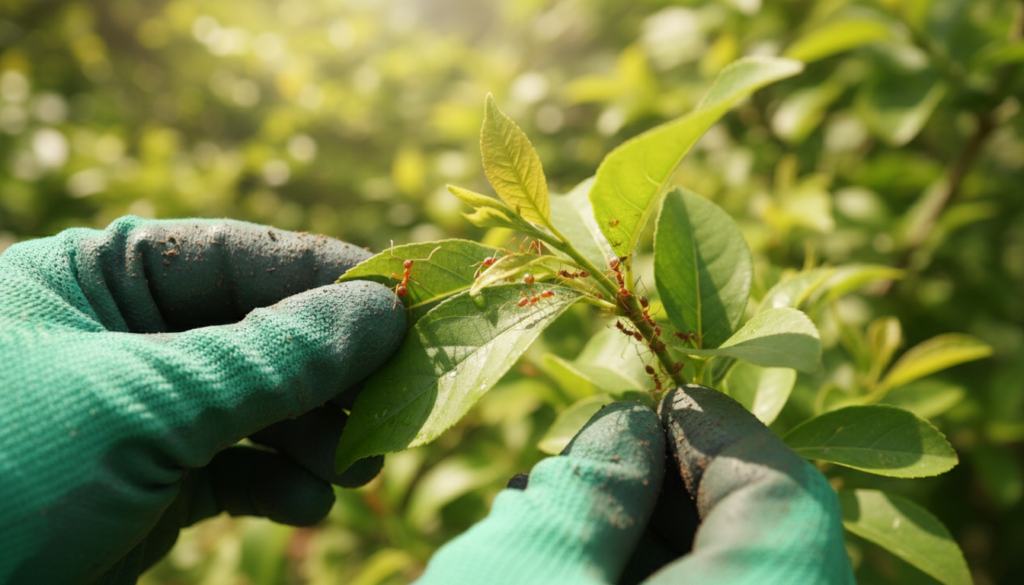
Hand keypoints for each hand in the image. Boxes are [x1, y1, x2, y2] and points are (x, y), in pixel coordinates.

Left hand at [0, 216, 405, 583]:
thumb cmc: (6, 475)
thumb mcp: (148, 405)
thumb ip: (272, 357)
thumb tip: (381, 311)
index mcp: (98, 276)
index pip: (241, 255)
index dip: (329, 277)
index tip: (408, 304)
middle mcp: (124, 335)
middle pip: (262, 331)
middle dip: (330, 373)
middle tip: (396, 403)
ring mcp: (140, 412)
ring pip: (259, 403)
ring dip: (316, 433)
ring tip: (358, 464)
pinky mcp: (149, 481)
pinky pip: (236, 466)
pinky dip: (280, 482)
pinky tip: (309, 502)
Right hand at [413, 385, 854, 584]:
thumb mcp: (519, 573)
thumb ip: (589, 485)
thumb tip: (624, 426)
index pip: (784, 497)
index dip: (718, 426)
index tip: (647, 400)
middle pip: (761, 538)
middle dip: (672, 482)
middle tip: (591, 463)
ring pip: (729, 578)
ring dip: (651, 538)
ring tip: (561, 517)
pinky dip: (647, 582)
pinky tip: (571, 570)